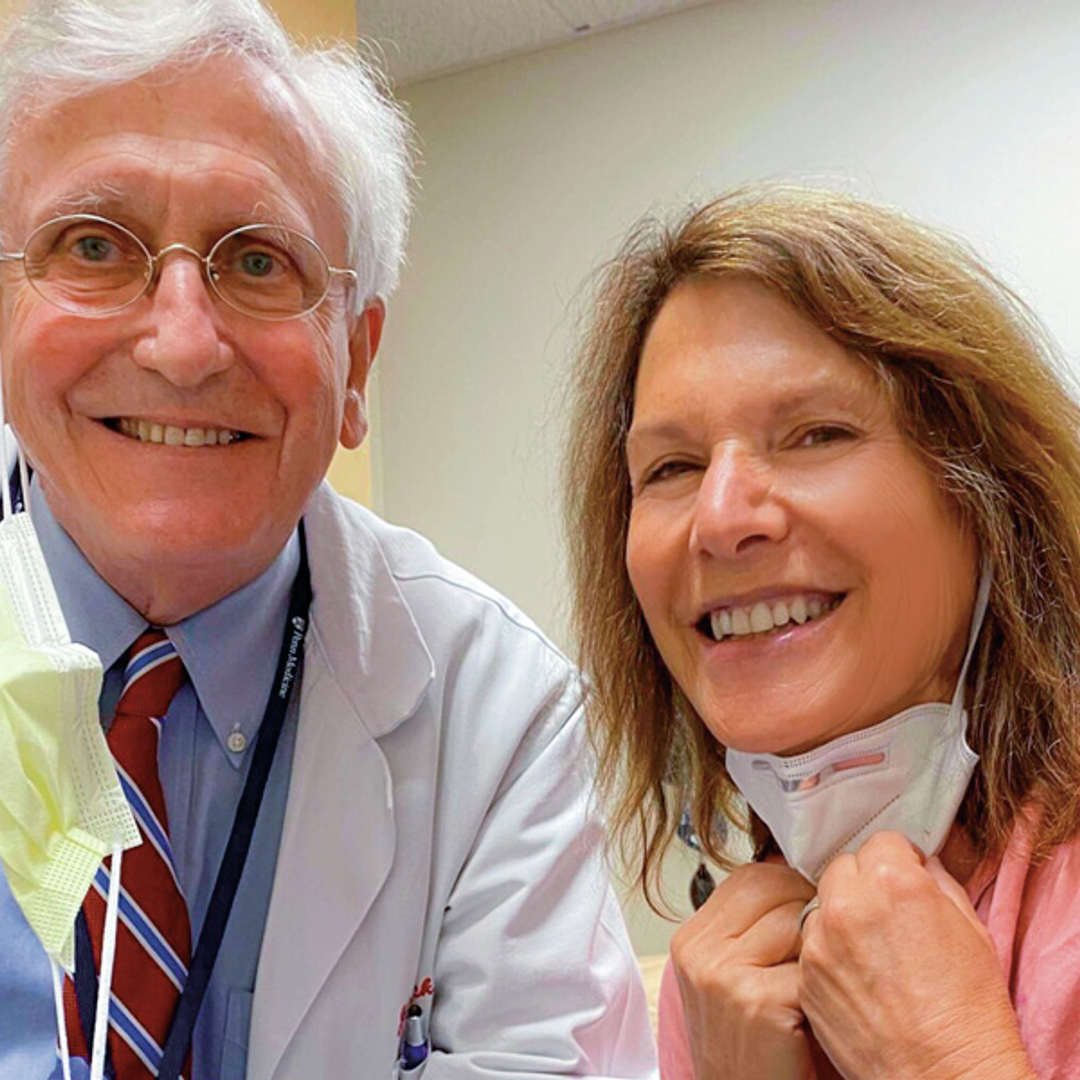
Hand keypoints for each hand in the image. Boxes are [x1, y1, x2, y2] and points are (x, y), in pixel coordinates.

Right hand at [670, 861, 816, 1079]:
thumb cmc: (755, 1052)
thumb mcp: (736, 981)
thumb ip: (754, 930)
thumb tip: (805, 876)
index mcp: (692, 939)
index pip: (750, 876)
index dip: (790, 884)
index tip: (817, 903)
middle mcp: (700, 950)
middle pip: (771, 886)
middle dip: (810, 904)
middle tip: (830, 938)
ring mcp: (723, 974)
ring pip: (796, 920)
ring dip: (822, 944)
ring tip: (828, 976)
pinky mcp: (755, 1001)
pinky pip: (811, 965)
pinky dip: (828, 984)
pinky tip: (824, 1008)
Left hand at [798, 831, 1035, 1079]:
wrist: (947, 1078)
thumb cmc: (969, 1011)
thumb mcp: (971, 927)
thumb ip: (935, 881)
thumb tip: (917, 864)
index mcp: (893, 882)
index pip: (881, 841)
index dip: (898, 860)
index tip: (905, 877)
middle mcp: (848, 904)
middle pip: (843, 867)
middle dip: (863, 881)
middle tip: (887, 912)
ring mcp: (819, 941)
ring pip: (822, 903)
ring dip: (841, 915)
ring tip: (872, 949)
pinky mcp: (805, 975)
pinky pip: (811, 944)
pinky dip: (828, 951)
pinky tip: (858, 976)